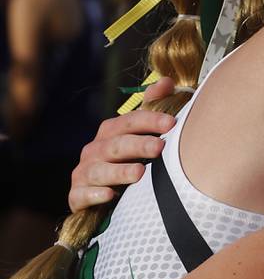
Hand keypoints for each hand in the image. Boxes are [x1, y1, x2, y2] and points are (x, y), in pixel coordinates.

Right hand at [68, 77, 176, 211]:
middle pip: (117, 144)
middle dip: (138, 145)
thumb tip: (166, 82)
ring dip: (119, 172)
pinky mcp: (77, 196)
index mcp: (112, 132)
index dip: (150, 120)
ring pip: (100, 170)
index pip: (130, 121)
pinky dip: (94, 195)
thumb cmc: (131, 159)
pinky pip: (82, 195)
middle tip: (159, 147)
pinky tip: (109, 195)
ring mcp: (85, 173)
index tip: (172, 123)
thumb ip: (153, 107)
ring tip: (139, 173)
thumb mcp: (143, 134)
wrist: (109, 195)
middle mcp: (95, 149)